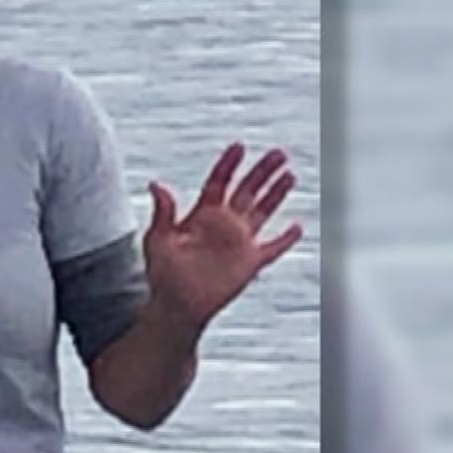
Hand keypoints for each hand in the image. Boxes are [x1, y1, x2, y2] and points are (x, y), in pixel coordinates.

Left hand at [142, 143, 302, 335]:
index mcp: (202, 215)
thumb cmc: (162, 274)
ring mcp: (239, 242)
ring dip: (276, 194)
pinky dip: (286, 239)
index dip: (229, 164)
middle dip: (262, 171)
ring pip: (263, 211)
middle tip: (278, 153)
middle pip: (248, 190)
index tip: (239, 146)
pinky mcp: (250, 263)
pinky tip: (296, 226)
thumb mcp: (158, 240)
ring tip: (289, 174)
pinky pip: (273, 248)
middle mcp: (224, 224)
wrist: (176, 306)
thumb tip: (156, 184)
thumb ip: (162, 213)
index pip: (219, 182)